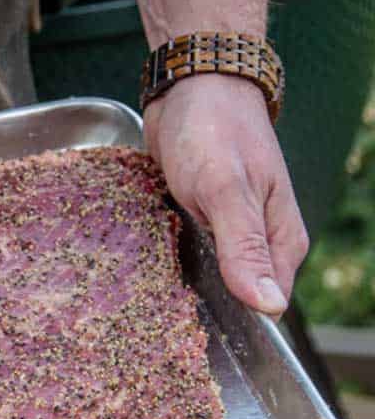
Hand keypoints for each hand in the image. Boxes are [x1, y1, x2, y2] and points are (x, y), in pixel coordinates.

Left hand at [143, 74, 308, 316]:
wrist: (194, 84)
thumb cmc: (215, 131)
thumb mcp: (228, 192)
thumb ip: (245, 249)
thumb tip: (269, 307)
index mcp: (280, 243)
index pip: (265, 307)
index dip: (232, 324)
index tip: (190, 334)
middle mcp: (259, 243)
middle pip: (234, 298)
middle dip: (198, 308)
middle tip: (150, 318)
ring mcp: (228, 233)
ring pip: (206, 279)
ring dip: (177, 286)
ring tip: (136, 299)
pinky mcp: (199, 221)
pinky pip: (184, 255)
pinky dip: (163, 260)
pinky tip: (137, 267)